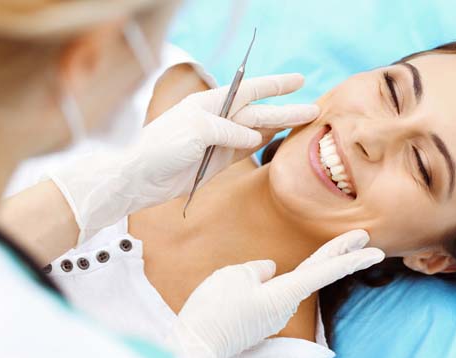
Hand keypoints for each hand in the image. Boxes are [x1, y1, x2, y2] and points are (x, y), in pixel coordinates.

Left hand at [49, 73, 317, 244]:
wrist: (141, 178)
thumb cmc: (161, 147)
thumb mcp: (194, 131)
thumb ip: (227, 131)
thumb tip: (254, 137)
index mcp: (210, 103)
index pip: (248, 90)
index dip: (274, 86)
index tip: (299, 80)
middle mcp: (218, 119)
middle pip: (258, 113)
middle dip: (286, 110)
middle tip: (314, 109)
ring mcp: (221, 141)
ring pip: (257, 132)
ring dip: (280, 128)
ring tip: (305, 124)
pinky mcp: (219, 161)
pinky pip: (247, 150)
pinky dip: (264, 145)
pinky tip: (280, 140)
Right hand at [168, 229, 384, 357]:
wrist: (197, 345)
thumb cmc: (215, 308)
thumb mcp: (235, 275)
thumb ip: (258, 270)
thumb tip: (269, 271)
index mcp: (284, 292)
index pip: (325, 270)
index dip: (349, 256)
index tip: (375, 249)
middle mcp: (285, 305)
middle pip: (318, 273)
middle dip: (342, 254)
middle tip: (365, 238)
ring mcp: (273, 314)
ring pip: (286, 282)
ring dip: (291, 269)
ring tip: (249, 275)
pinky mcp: (259, 319)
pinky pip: (269, 293)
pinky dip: (269, 283)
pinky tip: (249, 284)